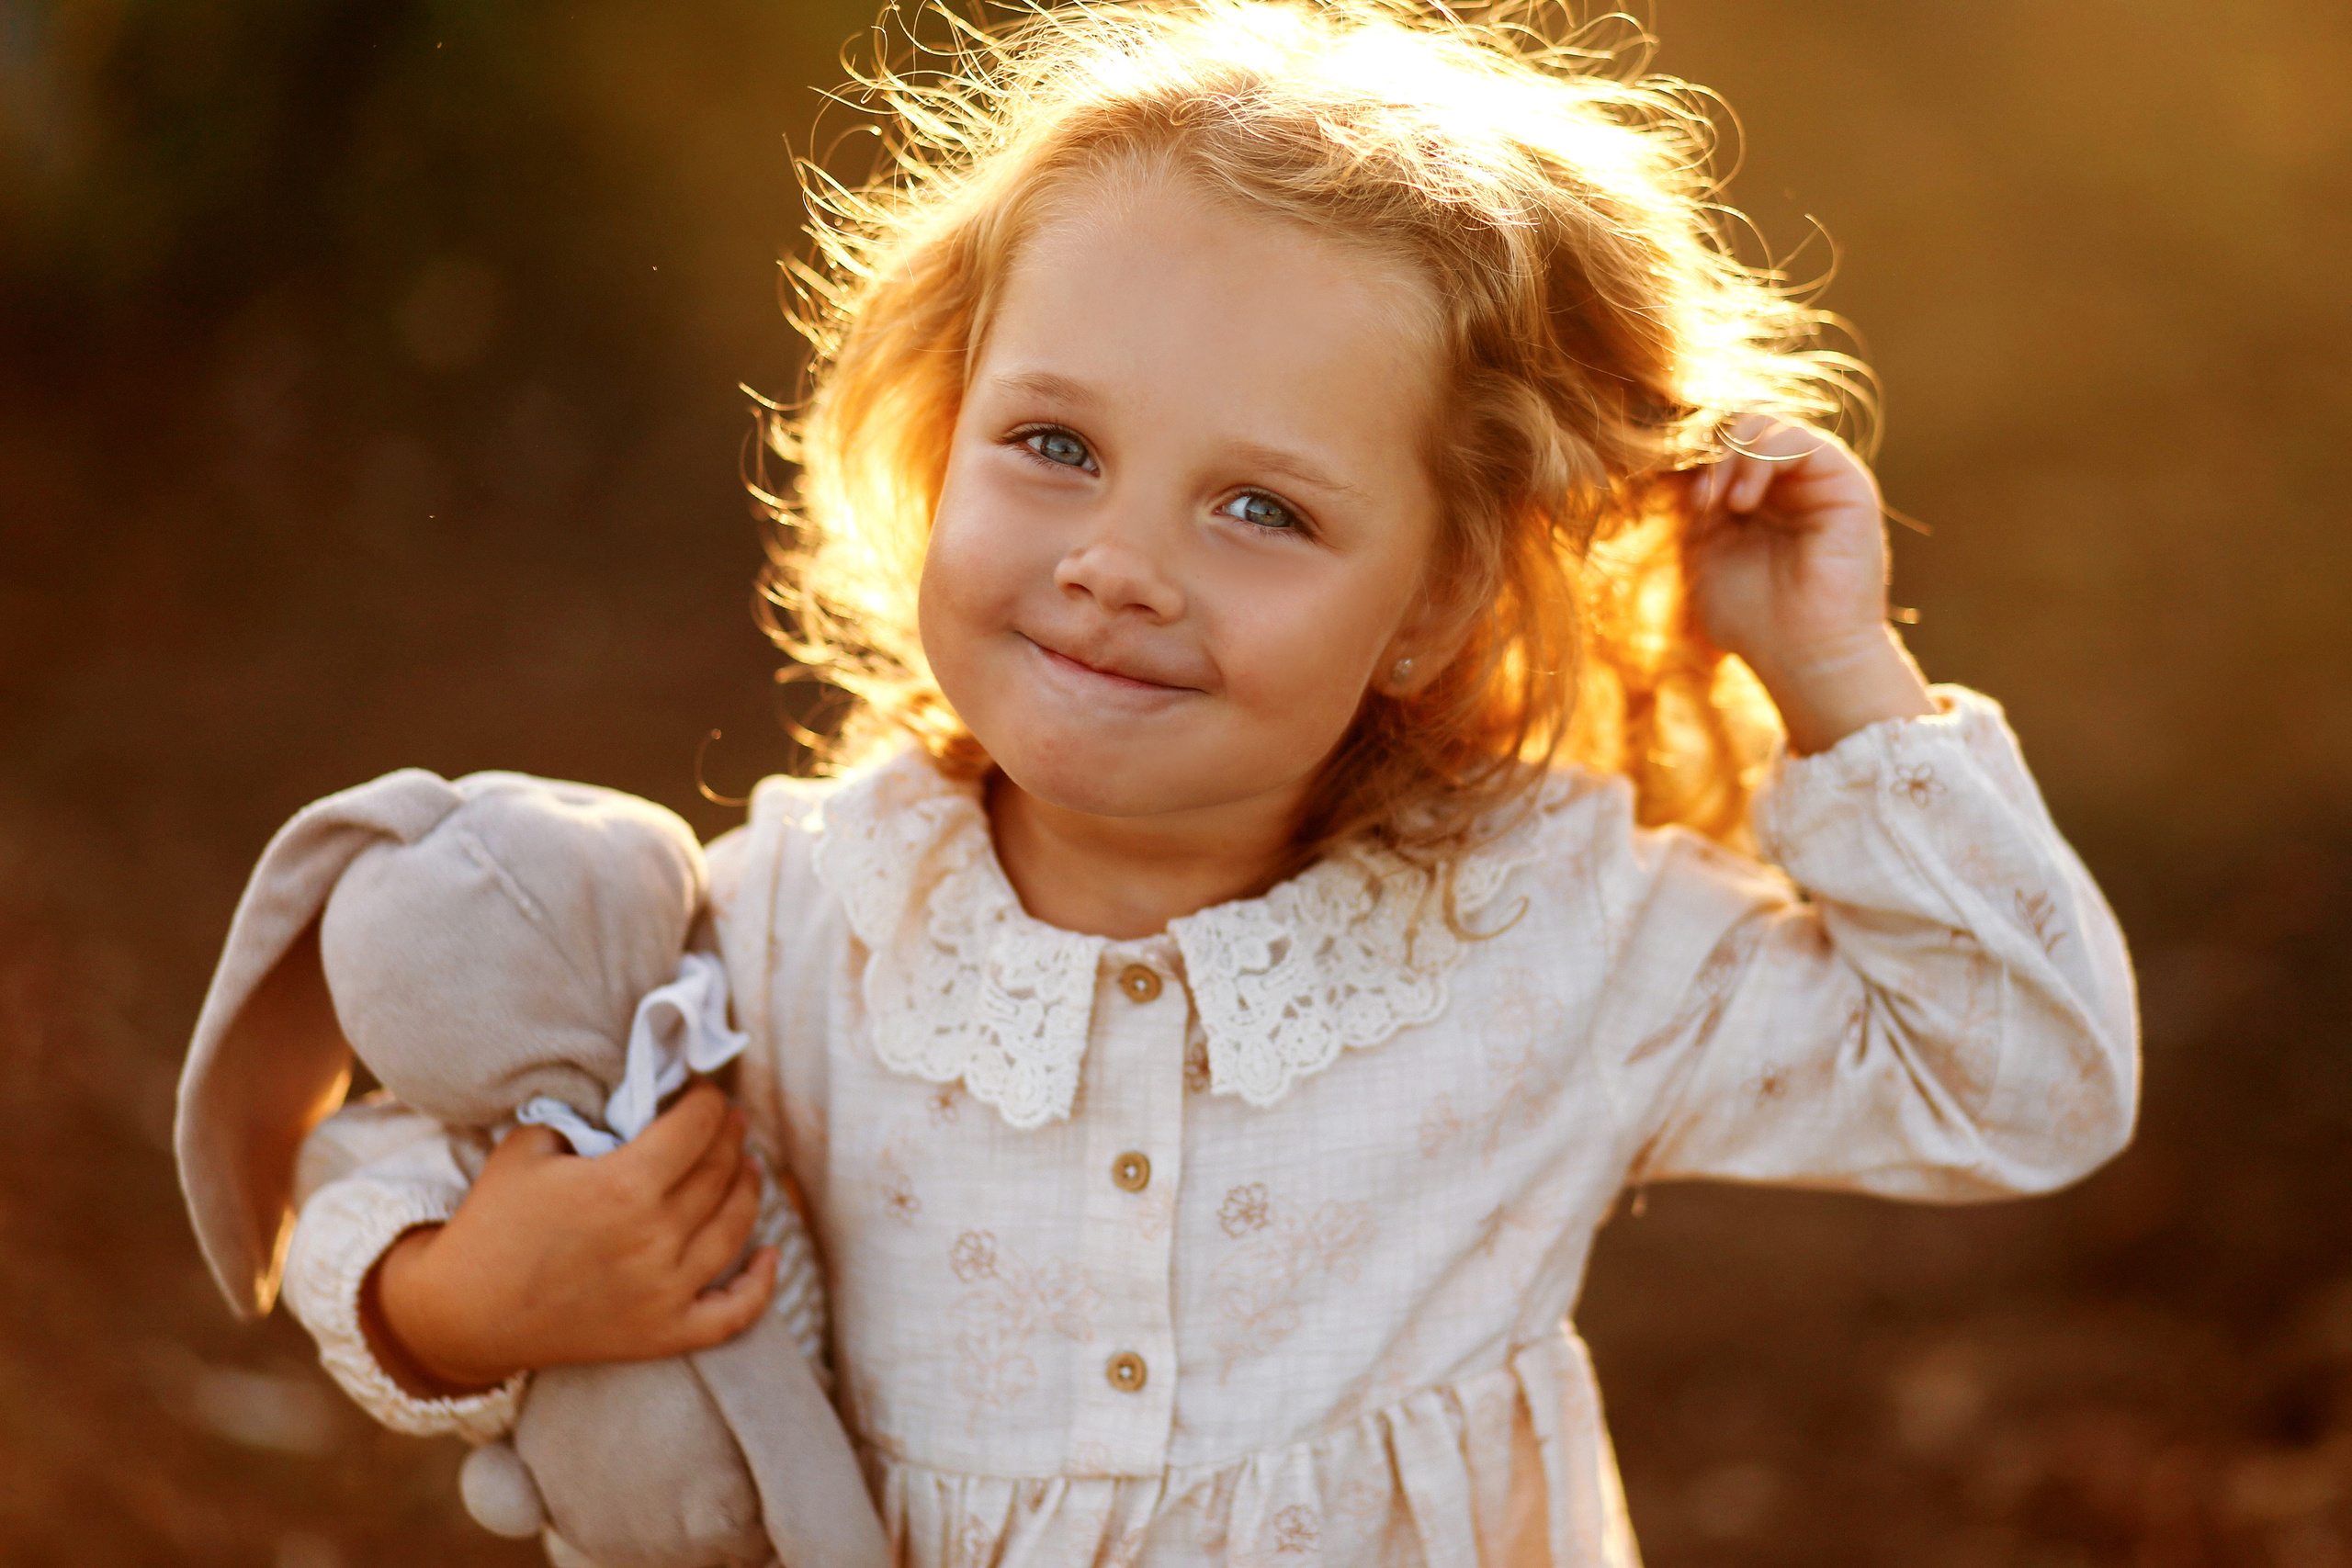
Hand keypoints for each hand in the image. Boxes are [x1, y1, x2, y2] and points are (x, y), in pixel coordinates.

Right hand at [365, 1082, 777, 1393]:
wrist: (463, 1313)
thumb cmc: (493, 1222)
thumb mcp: (531, 1146)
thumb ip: (588, 1120)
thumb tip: (637, 1107)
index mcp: (624, 1187)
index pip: (698, 1127)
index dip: (708, 1101)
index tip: (702, 1092)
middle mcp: (655, 1239)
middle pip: (721, 1171)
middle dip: (731, 1136)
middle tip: (729, 1121)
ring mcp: (665, 1292)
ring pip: (736, 1227)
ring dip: (750, 1189)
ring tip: (749, 1165)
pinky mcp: (663, 1334)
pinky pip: (734, 1313)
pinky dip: (761, 1285)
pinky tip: (772, 1255)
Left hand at [1682, 414, 1934, 753]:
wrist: (1804, 656)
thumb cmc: (1754, 619)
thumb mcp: (1704, 552)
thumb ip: (1694, 505)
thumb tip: (1675, 462)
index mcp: (1756, 497)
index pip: (1718, 445)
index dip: (1688, 457)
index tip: (1668, 493)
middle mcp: (1789, 482)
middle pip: (1739, 426)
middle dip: (1707, 454)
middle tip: (1695, 502)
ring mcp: (1818, 478)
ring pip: (1765, 423)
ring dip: (1729, 457)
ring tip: (1718, 505)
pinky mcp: (1844, 480)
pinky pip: (1797, 438)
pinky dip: (1759, 459)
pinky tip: (1740, 503)